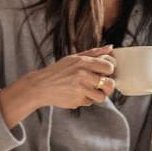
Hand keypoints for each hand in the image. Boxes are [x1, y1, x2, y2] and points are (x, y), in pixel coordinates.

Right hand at [0, 45, 115, 126]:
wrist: (41, 86)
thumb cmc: (58, 70)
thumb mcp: (74, 58)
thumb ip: (93, 53)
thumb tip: (110, 47)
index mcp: (83, 62)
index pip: (109, 67)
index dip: (109, 70)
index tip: (104, 71)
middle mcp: (83, 75)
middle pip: (109, 84)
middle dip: (107, 85)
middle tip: (102, 84)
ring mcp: (80, 90)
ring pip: (102, 97)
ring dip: (98, 94)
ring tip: (89, 90)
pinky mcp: (77, 101)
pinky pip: (90, 102)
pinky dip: (86, 99)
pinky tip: (77, 94)